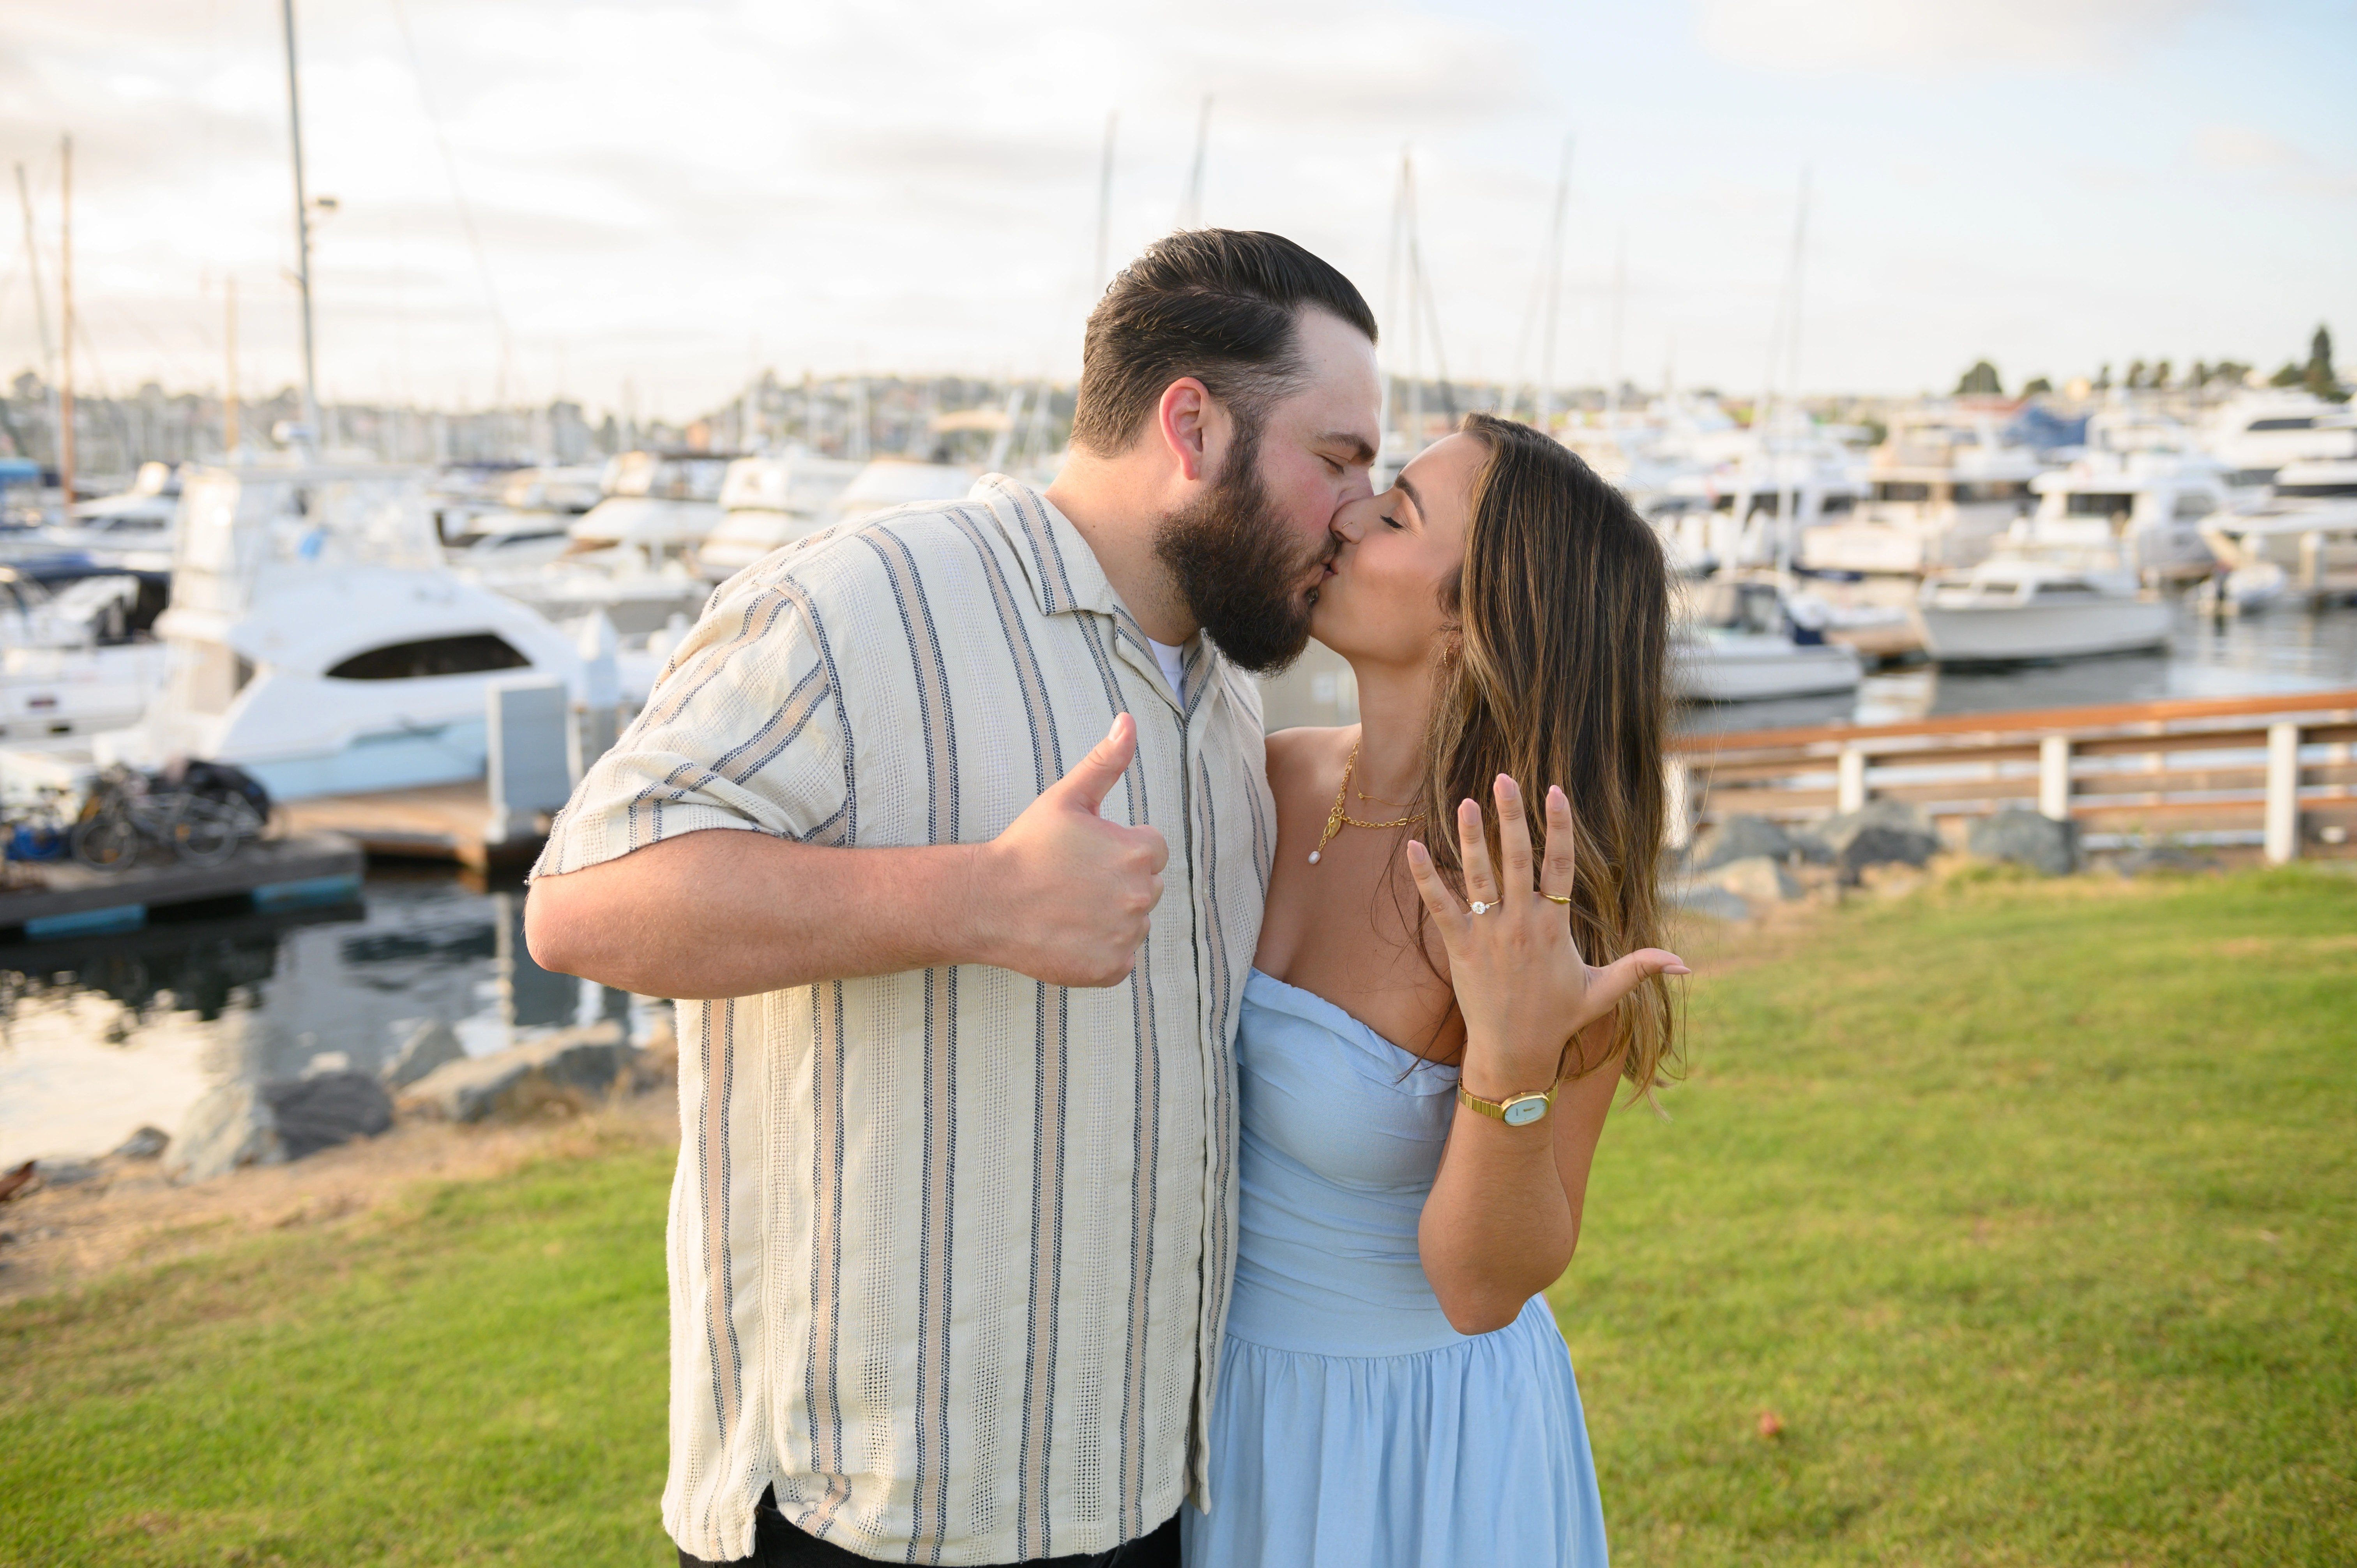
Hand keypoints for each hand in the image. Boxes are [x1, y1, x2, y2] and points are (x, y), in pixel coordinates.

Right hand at [973, 713, 1169, 987]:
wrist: (987, 903)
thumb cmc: (1026, 846)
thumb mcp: (1066, 797)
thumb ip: (1105, 761)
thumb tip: (1127, 721)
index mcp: (1138, 852)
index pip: (1153, 849)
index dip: (1120, 847)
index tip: (1085, 853)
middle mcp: (1141, 896)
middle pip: (1147, 886)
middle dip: (1118, 881)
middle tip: (1072, 881)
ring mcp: (1127, 936)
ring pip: (1133, 923)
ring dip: (1111, 916)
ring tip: (1068, 907)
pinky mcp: (1111, 969)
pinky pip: (1120, 957)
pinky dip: (1100, 950)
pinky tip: (1069, 935)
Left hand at [1406, 775, 1688, 1096]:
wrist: (1514, 1050)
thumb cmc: (1558, 1017)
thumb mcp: (1603, 992)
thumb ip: (1640, 968)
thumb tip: (1686, 965)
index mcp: (1555, 926)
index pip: (1560, 865)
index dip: (1558, 826)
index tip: (1554, 790)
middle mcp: (1521, 923)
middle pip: (1517, 859)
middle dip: (1511, 817)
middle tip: (1504, 778)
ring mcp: (1488, 934)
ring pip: (1479, 876)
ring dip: (1471, 837)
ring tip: (1465, 801)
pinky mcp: (1459, 947)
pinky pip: (1439, 906)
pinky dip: (1425, 877)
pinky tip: (1412, 848)